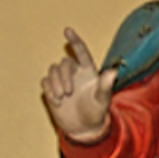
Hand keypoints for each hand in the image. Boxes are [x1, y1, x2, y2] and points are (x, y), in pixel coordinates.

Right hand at [41, 28, 115, 142]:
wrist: (83, 127)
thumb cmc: (96, 112)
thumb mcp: (102, 100)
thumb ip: (106, 85)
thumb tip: (113, 72)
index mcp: (88, 70)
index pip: (81, 51)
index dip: (75, 40)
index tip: (67, 30)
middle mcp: (74, 72)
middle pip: (64, 63)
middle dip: (64, 76)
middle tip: (68, 92)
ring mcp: (62, 80)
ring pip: (52, 70)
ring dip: (55, 83)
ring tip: (62, 98)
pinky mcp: (51, 88)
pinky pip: (45, 82)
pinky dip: (49, 91)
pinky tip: (57, 102)